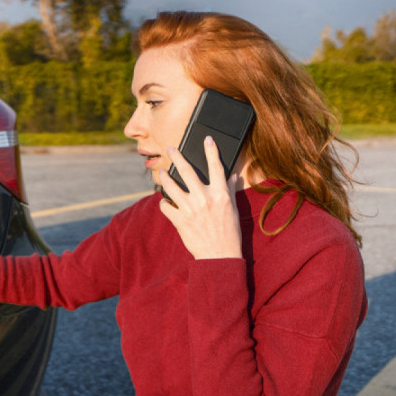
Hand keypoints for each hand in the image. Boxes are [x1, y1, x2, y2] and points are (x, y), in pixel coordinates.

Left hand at [158, 136, 242, 259]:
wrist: (219, 256)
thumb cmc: (229, 233)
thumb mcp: (234, 210)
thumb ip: (229, 191)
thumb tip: (232, 176)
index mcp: (220, 195)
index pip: (216, 167)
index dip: (211, 151)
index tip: (207, 139)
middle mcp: (204, 198)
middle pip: (187, 171)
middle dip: (177, 157)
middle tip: (170, 148)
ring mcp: (190, 209)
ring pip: (171, 187)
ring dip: (164, 178)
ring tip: (161, 174)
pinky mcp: (179, 220)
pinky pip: (165, 206)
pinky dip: (163, 203)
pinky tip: (165, 202)